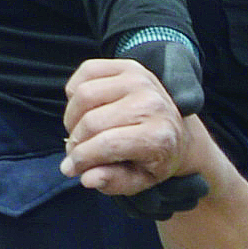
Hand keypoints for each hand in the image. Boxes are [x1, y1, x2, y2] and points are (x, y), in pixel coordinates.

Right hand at [61, 54, 197, 195]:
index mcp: (158, 136)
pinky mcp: (128, 66)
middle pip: (91, 122)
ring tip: (79, 131)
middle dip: (75, 142)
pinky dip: (75, 92)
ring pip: (84, 95)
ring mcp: (139, 80)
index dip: (81, 159)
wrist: (177, 129)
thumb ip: (113, 183)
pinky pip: (86, 72)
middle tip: (75, 152)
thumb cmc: (154, 158)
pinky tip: (83, 109)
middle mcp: (151, 103)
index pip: (107, 144)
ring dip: (72, 118)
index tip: (69, 169)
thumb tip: (87, 179)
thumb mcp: (140, 181)